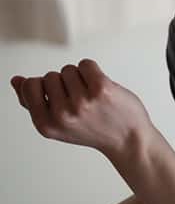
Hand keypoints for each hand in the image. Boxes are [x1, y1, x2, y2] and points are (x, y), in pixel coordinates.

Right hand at [9, 59, 154, 158]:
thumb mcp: (57, 124)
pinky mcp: (102, 89)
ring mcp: (82, 102)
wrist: (128, 140)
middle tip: (81, 102)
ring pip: (68, 69)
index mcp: (46, 125)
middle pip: (50, 76)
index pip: (30, 85)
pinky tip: (100, 87)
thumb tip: (16, 80)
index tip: (60, 98)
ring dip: (79, 78)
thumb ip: (34, 103)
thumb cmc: (93, 129)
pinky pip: (86, 64)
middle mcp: (62, 115)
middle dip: (64, 83)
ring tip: (92, 97)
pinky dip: (92, 71)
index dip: (44, 86)